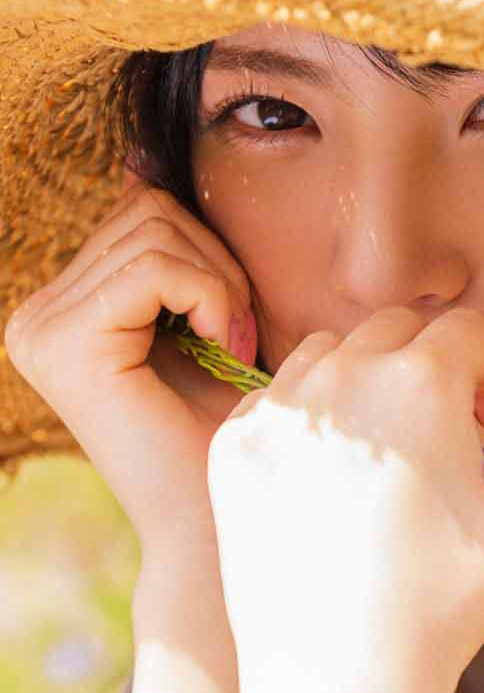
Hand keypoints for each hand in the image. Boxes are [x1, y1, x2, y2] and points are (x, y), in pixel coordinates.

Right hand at [1, 165, 259, 567]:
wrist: (220, 528)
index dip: (208, 256)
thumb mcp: (203, 328)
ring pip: (155, 231)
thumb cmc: (228, 439)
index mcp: (65, 309)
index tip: (233, 330)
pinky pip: (156, 266)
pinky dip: (209, 299)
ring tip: (230, 351)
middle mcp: (37, 315)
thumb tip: (137, 163)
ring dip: (219, 286)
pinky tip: (221, 352)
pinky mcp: (63, 343)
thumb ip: (174, 255)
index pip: (143, 214)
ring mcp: (40, 328)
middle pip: (147, 211)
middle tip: (238, 340)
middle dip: (215, 265)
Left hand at [204, 305, 483, 692]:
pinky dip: (313, 423)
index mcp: (424, 382)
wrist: (338, 676)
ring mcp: (279, 408)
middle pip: (400, 329)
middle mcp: (344, 376)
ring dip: (369, 383)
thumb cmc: (446, 608)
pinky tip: (335, 486)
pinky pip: (279, 401)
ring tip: (389, 457)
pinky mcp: (234, 445)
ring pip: (332, 353)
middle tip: (448, 443)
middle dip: (435, 370)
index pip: (471, 332)